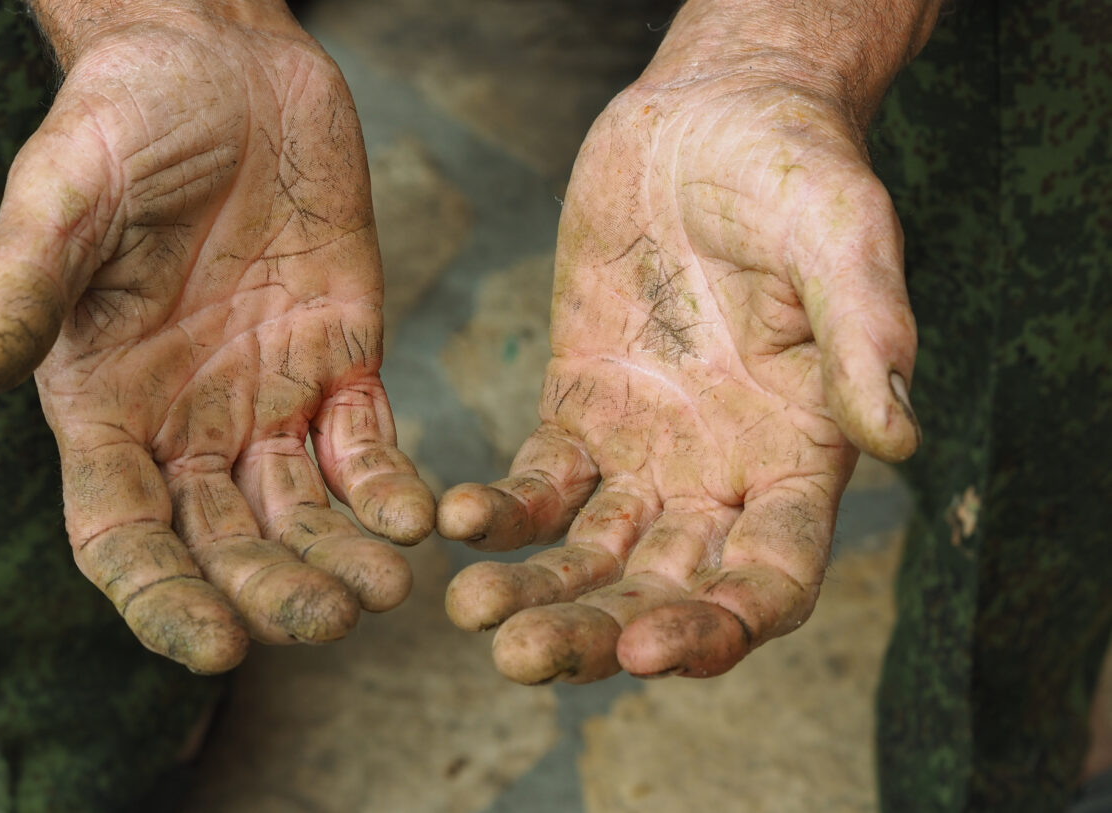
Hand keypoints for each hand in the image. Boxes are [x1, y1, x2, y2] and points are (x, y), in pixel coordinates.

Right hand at [0, 6, 433, 672]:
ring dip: (344, 559)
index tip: (216, 646)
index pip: (124, 534)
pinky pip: (370, 445)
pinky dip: (392, 488)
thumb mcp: (63, 190)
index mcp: (106, 405)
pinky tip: (420, 516)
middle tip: (329, 623)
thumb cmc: (126, 118)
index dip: (164, 598)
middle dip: (273, 591)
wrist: (225, 64)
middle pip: (226, 540)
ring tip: (387, 590)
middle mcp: (188, 421)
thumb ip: (23, 284)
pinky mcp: (344, 362)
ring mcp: (270, 398)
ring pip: (306, 511)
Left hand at [438, 65, 917, 682]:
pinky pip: (538, 482)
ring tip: (473, 613)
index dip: (718, 627)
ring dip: (537, 591)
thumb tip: (900, 441)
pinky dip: (501, 510)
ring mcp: (646, 450)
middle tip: (522, 656)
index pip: (771, 579)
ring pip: (593, 553)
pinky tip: (457, 520)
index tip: (647, 647)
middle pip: (664, 588)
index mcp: (800, 456)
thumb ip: (867, 334)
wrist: (708, 116)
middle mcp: (723, 475)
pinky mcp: (579, 408)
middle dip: (598, 632)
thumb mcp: (842, 235)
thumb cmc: (794, 169)